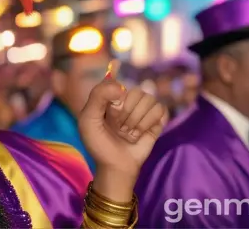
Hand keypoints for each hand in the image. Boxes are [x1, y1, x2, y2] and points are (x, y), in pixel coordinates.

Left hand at [78, 64, 166, 199]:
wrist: (115, 165)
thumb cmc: (99, 143)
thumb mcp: (88, 120)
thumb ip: (97, 97)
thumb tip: (120, 87)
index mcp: (109, 97)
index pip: (117, 83)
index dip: (115, 98)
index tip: (109, 113)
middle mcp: (127, 100)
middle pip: (136, 92)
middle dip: (127, 113)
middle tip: (119, 127)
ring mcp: (142, 109)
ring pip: (149, 99)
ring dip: (137, 120)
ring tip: (128, 132)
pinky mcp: (156, 119)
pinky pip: (160, 109)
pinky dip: (149, 123)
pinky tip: (140, 133)